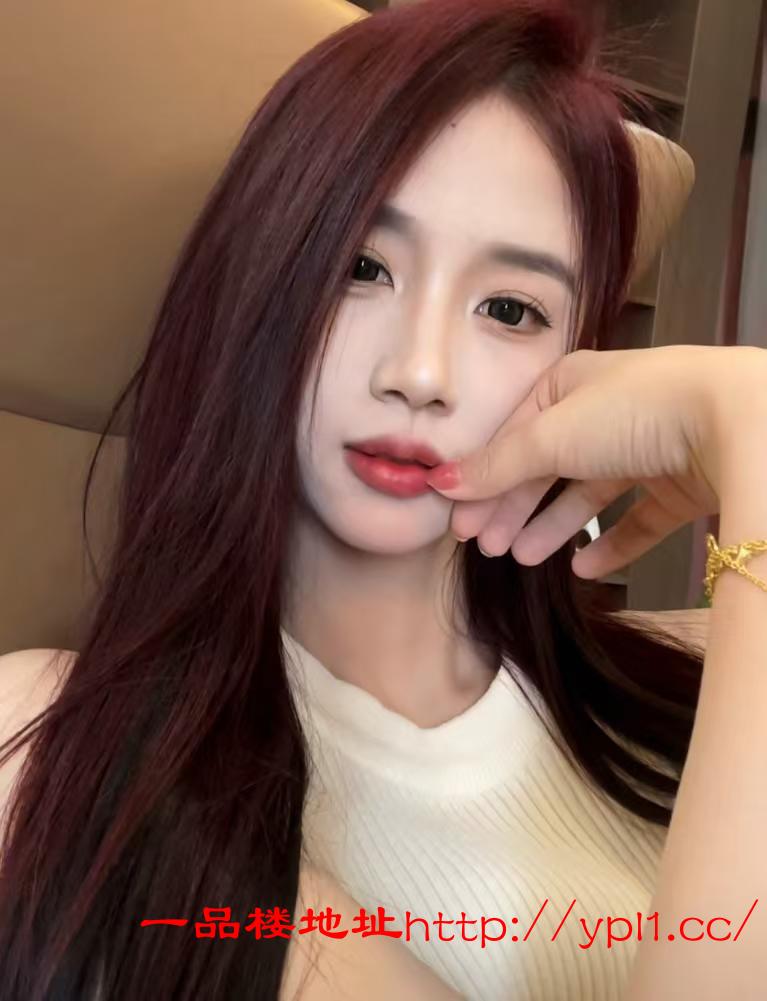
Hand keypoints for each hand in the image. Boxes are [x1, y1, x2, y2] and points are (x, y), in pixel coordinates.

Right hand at [425, 345, 766, 580]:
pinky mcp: (679, 484)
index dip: (485, 477)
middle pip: (546, 466)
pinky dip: (609, 544)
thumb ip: (498, 465)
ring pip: (586, 494)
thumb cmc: (636, 411)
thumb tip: (440, 481)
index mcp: (571, 383)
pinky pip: (635, 519)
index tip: (460, 519)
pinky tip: (582, 569)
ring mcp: (646, 447)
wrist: (736, 422)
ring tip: (522, 559)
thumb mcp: (552, 435)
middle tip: (485, 547)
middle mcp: (607, 411)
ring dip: (551, 527)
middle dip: (512, 507)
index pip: (515, 435)